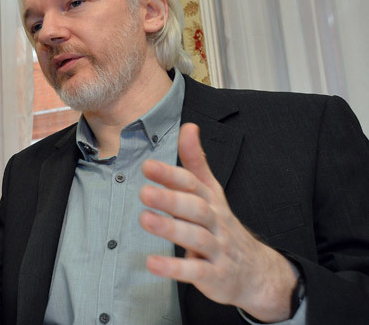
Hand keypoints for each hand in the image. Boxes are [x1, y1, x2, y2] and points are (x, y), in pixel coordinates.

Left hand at [139, 123, 296, 321]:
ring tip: (144, 219)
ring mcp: (218, 249)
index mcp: (212, 201)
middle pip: (195, 208)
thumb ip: (196, 163)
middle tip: (144, 192)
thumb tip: (188, 127)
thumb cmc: (223, 227)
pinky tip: (152, 263)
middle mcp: (216, 222)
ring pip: (196, 237)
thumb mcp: (213, 193)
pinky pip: (196, 271)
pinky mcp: (215, 276)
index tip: (148, 166)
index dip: (171, 174)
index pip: (193, 184)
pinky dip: (174, 267)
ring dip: (170, 228)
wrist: (258, 273)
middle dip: (170, 199)